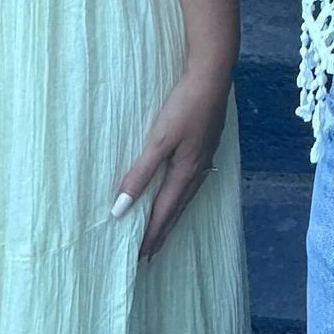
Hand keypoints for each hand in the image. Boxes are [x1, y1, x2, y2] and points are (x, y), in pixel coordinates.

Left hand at [112, 64, 230, 258]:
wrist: (213, 76)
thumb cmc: (184, 105)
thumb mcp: (158, 140)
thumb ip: (139, 174)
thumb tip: (120, 208)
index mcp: (184, 173)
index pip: (162, 214)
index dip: (149, 236)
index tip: (138, 258)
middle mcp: (197, 171)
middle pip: (176, 211)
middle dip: (162, 234)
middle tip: (149, 256)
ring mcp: (205, 158)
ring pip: (185, 198)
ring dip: (172, 218)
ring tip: (163, 232)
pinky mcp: (207, 146)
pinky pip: (191, 184)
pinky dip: (181, 198)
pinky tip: (180, 193)